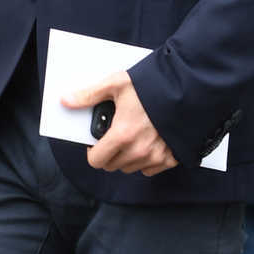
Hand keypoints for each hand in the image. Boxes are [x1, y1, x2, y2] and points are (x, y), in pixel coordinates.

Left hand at [61, 69, 176, 176]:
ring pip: (130, 168)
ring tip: (133, 136)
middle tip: (115, 136)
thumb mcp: (117, 84)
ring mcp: (156, 157)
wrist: (188, 88)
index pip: (96, 160)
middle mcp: (139, 151)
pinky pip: (150, 169)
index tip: (96, 143)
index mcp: (122, 135)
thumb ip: (89, 95)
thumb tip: (66, 101)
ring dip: (127, 157)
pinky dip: (147, 160)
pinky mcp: (171, 158)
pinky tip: (149, 142)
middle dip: (109, 153)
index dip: (92, 152)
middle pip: (112, 166)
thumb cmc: (152, 85)